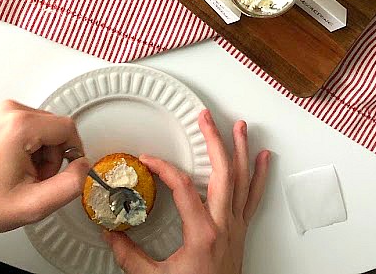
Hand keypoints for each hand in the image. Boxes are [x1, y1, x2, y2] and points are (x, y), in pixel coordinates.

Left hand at [0, 100, 89, 248]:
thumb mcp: (34, 205)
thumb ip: (70, 185)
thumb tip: (85, 168)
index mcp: (18, 125)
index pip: (67, 128)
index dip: (72, 154)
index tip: (64, 173)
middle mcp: (9, 111)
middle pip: (56, 127)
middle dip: (53, 156)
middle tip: (37, 181)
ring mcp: (2, 112)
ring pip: (44, 127)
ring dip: (42, 153)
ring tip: (24, 176)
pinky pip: (30, 127)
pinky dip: (30, 148)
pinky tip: (16, 168)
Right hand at [105, 109, 269, 273]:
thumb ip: (131, 256)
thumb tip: (111, 235)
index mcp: (202, 233)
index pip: (182, 187)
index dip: (163, 168)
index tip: (149, 160)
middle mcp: (223, 225)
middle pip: (223, 172)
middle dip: (214, 140)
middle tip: (205, 118)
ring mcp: (235, 227)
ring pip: (242, 180)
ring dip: (241, 150)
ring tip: (240, 126)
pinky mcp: (241, 232)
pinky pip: (254, 198)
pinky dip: (260, 176)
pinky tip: (264, 158)